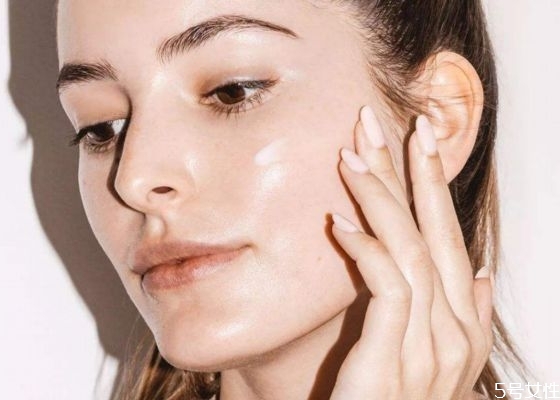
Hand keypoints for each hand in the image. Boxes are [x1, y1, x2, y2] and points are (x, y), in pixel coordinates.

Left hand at [328, 106, 493, 399]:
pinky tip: (339, 222)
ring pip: (412, 252)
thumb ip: (461, 317)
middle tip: (390, 123)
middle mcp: (453, 330)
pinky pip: (387, 289)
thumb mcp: (430, 359)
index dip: (435, 188)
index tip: (419, 141)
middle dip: (416, 175)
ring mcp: (429, 347)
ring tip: (351, 158)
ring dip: (381, 200)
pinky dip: (366, 250)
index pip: (448, 239)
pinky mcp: (392, 360)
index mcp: (459, 323)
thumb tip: (481, 275)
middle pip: (437, 235)